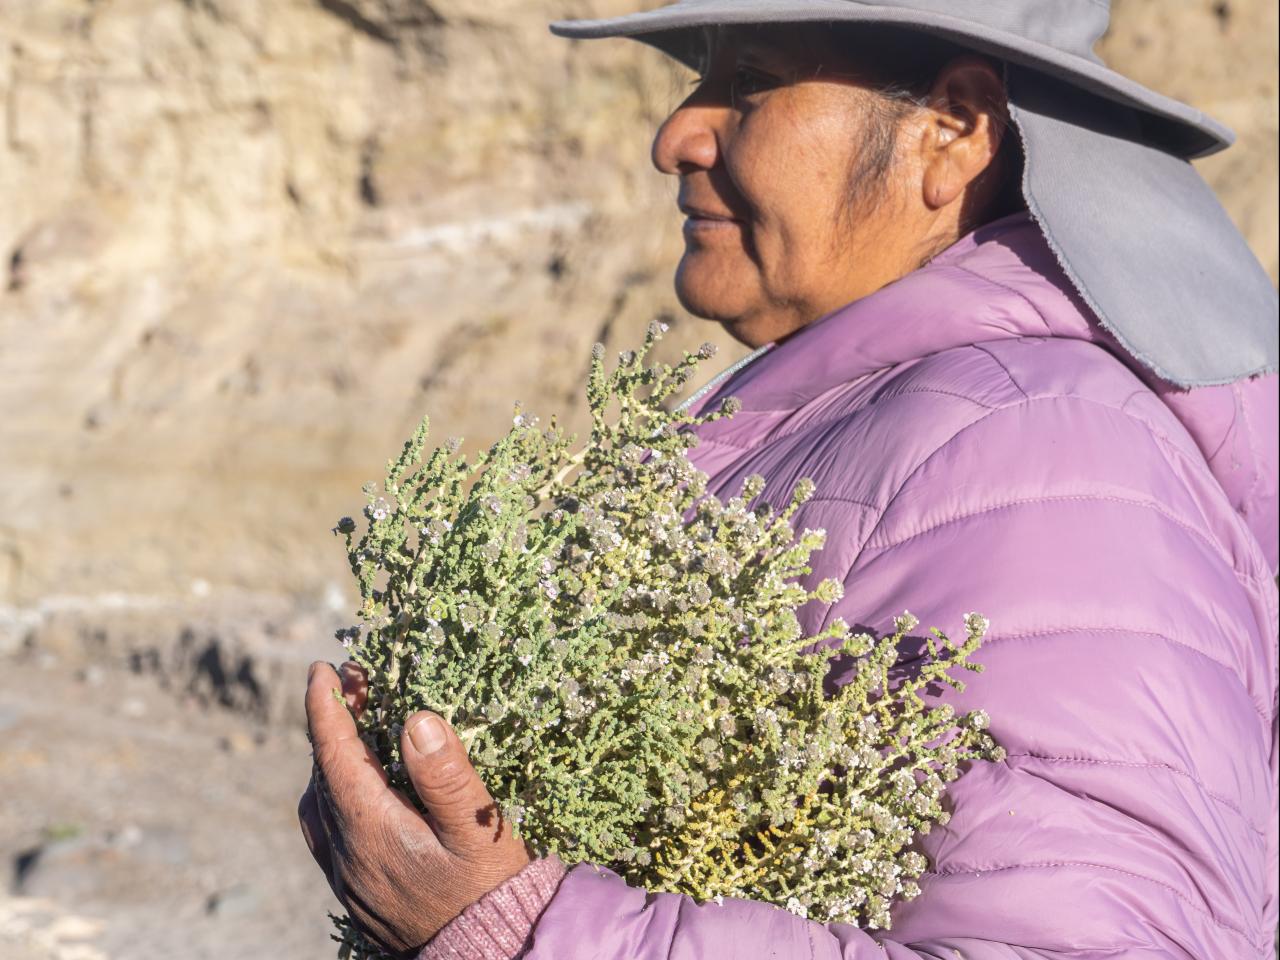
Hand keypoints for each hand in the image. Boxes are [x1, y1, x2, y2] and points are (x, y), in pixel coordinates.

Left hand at [298, 661, 530, 957]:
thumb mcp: (477, 828)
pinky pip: (328, 828)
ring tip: (359, 724)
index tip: (323, 668)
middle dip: (333, 723)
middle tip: (356, 682)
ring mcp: (347, 874)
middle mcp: (346, 852)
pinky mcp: (357, 889)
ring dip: (332, 757)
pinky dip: (335, 791)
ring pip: (320, 802)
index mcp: (370, 829)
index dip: (326, 707)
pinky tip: (361, 784)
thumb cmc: (489, 889)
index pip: (334, 755)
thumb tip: (415, 718)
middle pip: (323, 774)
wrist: (488, 954)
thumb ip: (445, 774)